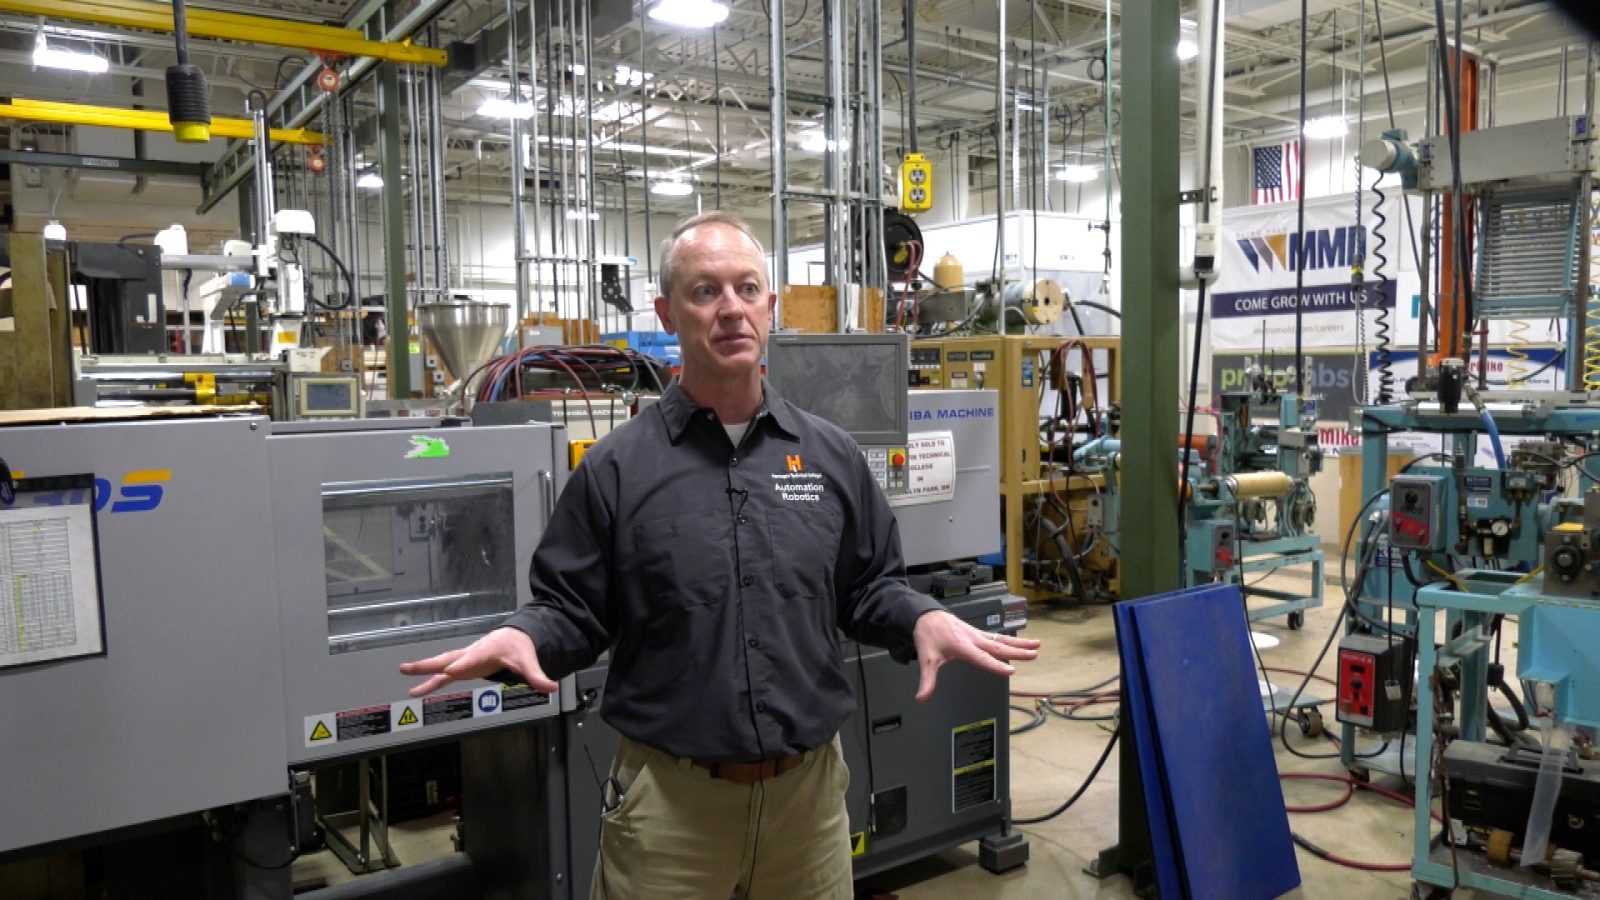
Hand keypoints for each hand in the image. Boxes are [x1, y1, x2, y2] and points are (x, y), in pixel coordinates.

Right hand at [400, 626, 558, 697]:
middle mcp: (470, 654)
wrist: (514, 638)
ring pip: (441, 665)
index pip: (471, 659)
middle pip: (447, 659)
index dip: (461, 665)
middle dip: (429, 664)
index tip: (448, 671)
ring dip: (423, 671)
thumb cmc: (518, 648)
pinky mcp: (462, 666)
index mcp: (485, 651)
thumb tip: (551, 686)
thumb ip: (537, 676)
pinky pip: (443, 675)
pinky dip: (430, 683)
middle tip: (409, 668)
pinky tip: (417, 691)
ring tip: (405, 676)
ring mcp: (464, 660)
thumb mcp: (528, 662)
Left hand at [911, 610, 1040, 702]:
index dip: (996, 665)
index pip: (982, 658)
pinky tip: (1022, 643)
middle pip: (998, 647)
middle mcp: (973, 639)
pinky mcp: (978, 633)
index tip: (1011, 670)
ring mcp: (977, 635)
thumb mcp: (926, 659)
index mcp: (962, 646)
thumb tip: (921, 699)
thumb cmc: (928, 636)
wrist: (926, 616)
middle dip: (1017, 651)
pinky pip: (998, 637)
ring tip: (1037, 646)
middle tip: (1033, 654)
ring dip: (1019, 643)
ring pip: (1002, 640)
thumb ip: (927, 681)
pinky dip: (1011, 640)